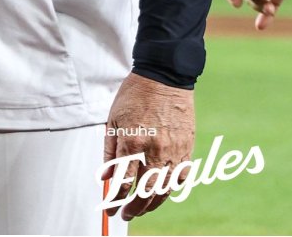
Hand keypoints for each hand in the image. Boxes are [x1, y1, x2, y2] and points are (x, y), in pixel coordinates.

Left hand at [102, 72, 194, 220]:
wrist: (165, 76)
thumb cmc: (135, 94)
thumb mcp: (114, 118)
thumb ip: (109, 150)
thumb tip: (105, 176)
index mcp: (131, 143)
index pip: (122, 183)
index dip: (114, 201)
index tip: (109, 209)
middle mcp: (153, 151)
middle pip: (144, 193)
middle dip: (133, 209)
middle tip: (125, 215)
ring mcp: (173, 151)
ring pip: (164, 190)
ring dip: (152, 204)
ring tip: (142, 209)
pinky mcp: (187, 148)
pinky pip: (181, 177)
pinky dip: (172, 187)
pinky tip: (163, 190)